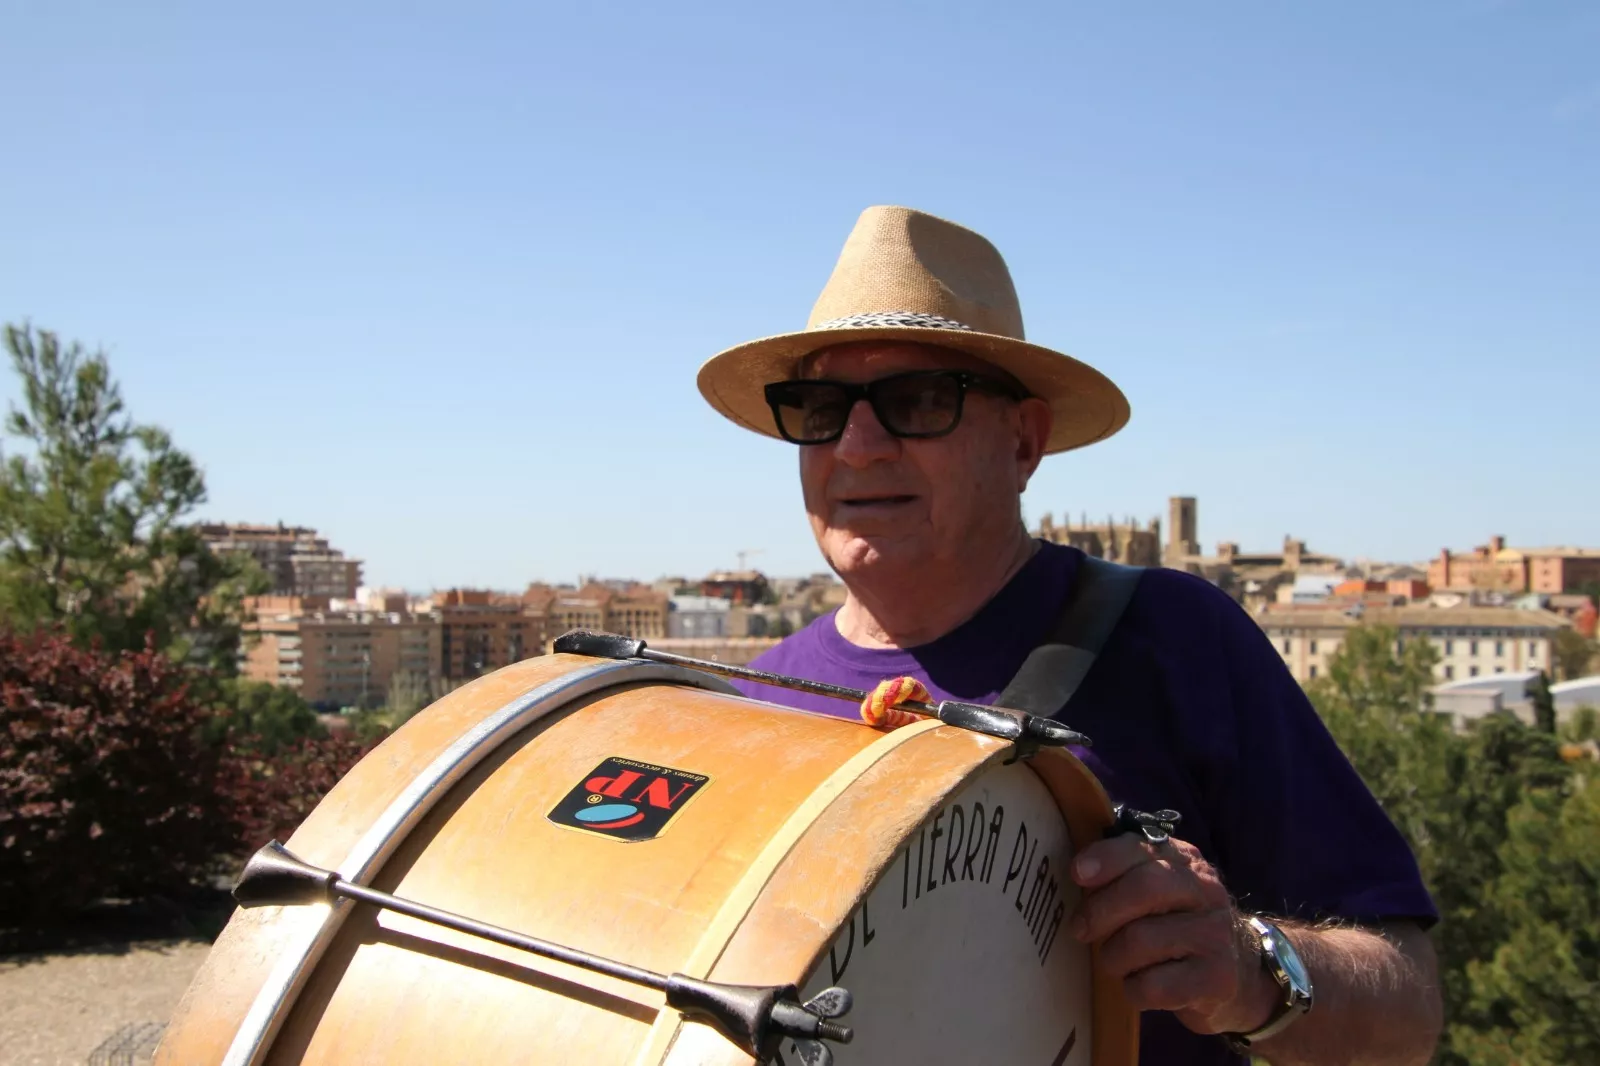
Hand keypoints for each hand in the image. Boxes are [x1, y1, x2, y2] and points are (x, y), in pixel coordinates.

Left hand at [1069, 831, 1278, 1034]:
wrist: (1241, 973)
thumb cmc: (1180, 924)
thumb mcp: (1161, 888)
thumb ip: (1125, 872)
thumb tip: (1078, 870)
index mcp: (1186, 861)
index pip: (1143, 848)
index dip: (1107, 858)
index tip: (1077, 873)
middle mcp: (1206, 892)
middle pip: (1144, 889)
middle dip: (1100, 911)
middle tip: (1080, 929)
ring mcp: (1215, 936)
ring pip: (1140, 940)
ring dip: (1113, 956)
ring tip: (1116, 960)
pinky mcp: (1216, 979)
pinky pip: (1152, 985)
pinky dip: (1132, 989)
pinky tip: (1139, 984)